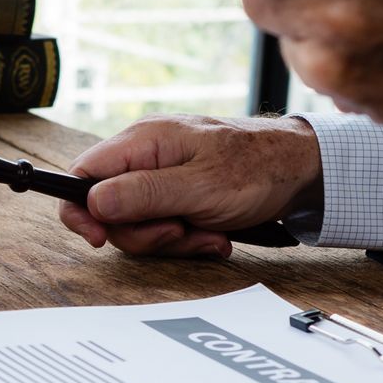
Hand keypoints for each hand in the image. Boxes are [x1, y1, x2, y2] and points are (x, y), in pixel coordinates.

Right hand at [58, 114, 323, 257]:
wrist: (302, 169)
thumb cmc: (257, 168)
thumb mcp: (199, 187)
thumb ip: (144, 194)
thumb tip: (92, 201)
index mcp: (142, 142)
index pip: (82, 174)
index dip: (80, 210)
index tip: (98, 237)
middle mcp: (145, 157)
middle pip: (109, 208)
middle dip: (143, 233)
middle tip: (178, 232)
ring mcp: (161, 177)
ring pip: (138, 224)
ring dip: (172, 240)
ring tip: (208, 234)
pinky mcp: (177, 195)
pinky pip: (163, 226)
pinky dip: (187, 238)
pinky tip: (214, 235)